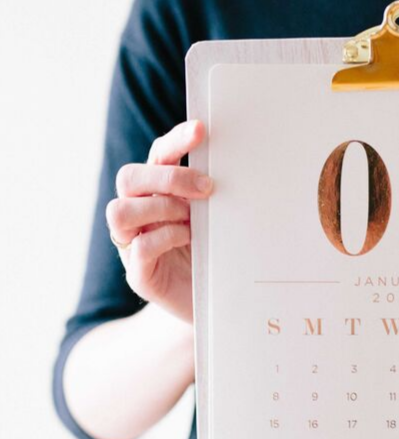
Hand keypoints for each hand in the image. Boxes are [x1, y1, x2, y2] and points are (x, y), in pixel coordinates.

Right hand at [106, 120, 211, 324]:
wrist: (214, 308)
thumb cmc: (216, 257)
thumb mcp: (218, 222)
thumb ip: (215, 197)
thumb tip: (238, 167)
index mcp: (158, 194)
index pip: (157, 156)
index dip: (176, 141)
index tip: (202, 130)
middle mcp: (139, 215)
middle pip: (129, 177)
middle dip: (169, 177)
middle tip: (207, 188)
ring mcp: (133, 245)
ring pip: (119, 211)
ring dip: (160, 208)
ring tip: (192, 219)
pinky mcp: (140, 275)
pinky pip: (138, 248)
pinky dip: (165, 238)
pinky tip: (189, 240)